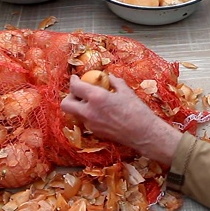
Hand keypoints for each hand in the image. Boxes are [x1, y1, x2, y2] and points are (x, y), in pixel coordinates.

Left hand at [60, 74, 181, 164]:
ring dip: (78, 106)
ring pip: (75, 114)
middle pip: (66, 104)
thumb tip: (108, 76)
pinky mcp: (95, 132)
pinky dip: (88, 114)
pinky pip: (85, 121)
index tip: (75, 78)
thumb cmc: (137, 110)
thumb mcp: (126, 91)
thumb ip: (114, 82)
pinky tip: (101, 112)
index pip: (75, 87)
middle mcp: (89, 112)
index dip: (73, 81)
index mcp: (96, 98)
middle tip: (78, 92)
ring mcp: (91, 124)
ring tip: (91, 102)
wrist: (143, 133)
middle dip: (69, 96)